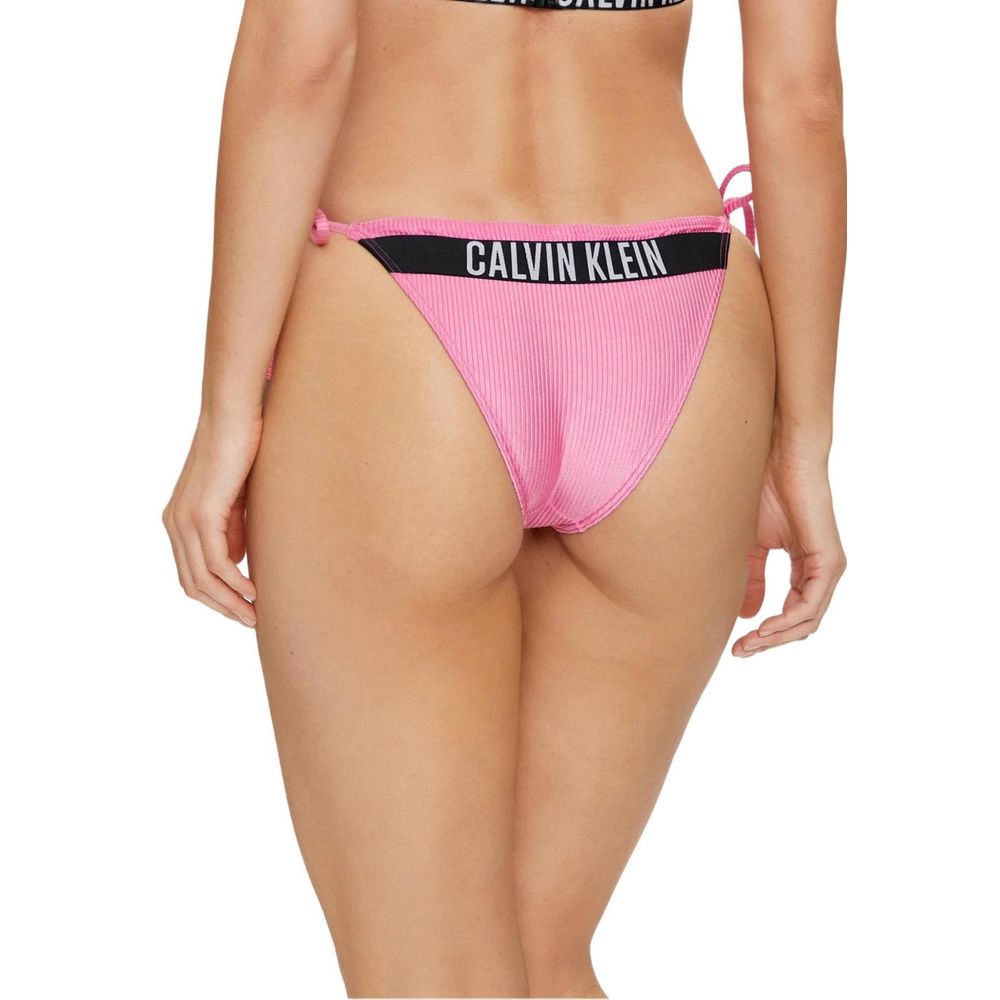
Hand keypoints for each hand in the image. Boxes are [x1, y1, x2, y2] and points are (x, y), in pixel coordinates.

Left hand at [162, 410, 262, 626]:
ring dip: (230, 602)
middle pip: (193, 584)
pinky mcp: (202, 514)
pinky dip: (235, 582)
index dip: (216, 598)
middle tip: (251, 622)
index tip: (243, 610)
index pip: (191, 574)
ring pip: (202, 578)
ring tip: (255, 615)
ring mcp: (185, 519)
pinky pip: (216, 561)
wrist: (232, 415)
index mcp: (178, 520)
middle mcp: (174, 523)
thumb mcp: (235, 499)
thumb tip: (236, 561)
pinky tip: (254, 591)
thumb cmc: (240, 448)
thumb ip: (231, 529)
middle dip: (223, 608)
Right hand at [732, 440, 845, 656]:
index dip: (765, 634)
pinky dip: (788, 621)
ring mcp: (829, 567)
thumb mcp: (751, 545)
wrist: (779, 458)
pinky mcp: (829, 560)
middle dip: (769, 642)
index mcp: (806, 567)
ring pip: (808, 620)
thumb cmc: (763, 491)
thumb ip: (752, 579)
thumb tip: (747, 617)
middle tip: (740, 651)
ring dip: (776, 637)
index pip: (792, 614)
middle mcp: (822, 571)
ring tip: (749, 643)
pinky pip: (811, 604)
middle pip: (801, 624)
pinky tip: (765, 628)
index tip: (736, 644)